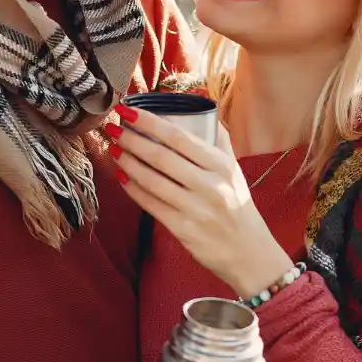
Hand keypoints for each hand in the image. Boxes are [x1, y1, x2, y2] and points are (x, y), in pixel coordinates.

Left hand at [107, 106, 293, 297]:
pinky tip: (121, 175)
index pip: (179, 137)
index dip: (150, 122)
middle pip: (161, 157)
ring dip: (127, 162)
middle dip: (132, 140)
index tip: (129, 110)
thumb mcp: (235, 170)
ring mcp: (195, 209)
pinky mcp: (183, 230)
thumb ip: (219, 140)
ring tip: (113, 148)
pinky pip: (151, 204)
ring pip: (152, 180)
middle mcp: (210, 186)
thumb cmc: (238, 207)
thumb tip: (201, 108)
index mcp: (222, 166)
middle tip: (112, 128)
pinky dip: (132, 188)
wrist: (249, 253)